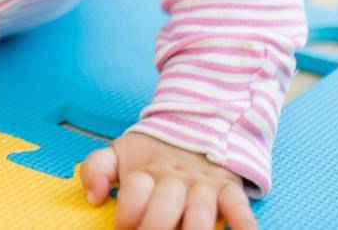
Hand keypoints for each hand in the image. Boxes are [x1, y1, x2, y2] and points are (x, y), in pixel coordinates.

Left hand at [80, 131, 255, 229]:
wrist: (197, 120)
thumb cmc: (153, 150)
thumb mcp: (121, 151)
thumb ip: (97, 167)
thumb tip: (95, 197)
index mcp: (147, 170)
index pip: (135, 190)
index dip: (127, 213)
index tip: (123, 227)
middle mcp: (176, 179)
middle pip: (165, 206)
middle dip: (156, 227)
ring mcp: (204, 184)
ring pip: (199, 211)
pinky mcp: (228, 188)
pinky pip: (238, 204)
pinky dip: (242, 221)